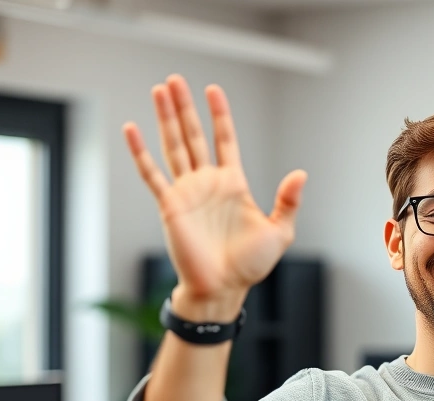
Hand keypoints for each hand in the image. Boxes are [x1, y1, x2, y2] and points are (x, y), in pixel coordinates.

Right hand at [123, 74, 306, 308]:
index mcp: (233, 183)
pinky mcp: (170, 206)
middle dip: (185, 107)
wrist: (224, 289)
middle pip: (193, 135)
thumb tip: (301, 174)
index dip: (219, 115)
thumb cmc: (251, 265)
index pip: (225, 139)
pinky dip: (140, 152)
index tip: (213, 89)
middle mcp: (207, 183)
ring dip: (165, 118)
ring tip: (159, 90)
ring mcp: (187, 192)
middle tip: (175, 79)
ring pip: (173, 146)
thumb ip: (288, 201)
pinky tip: (132, 129)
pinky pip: (152, 174)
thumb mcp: (279, 231)